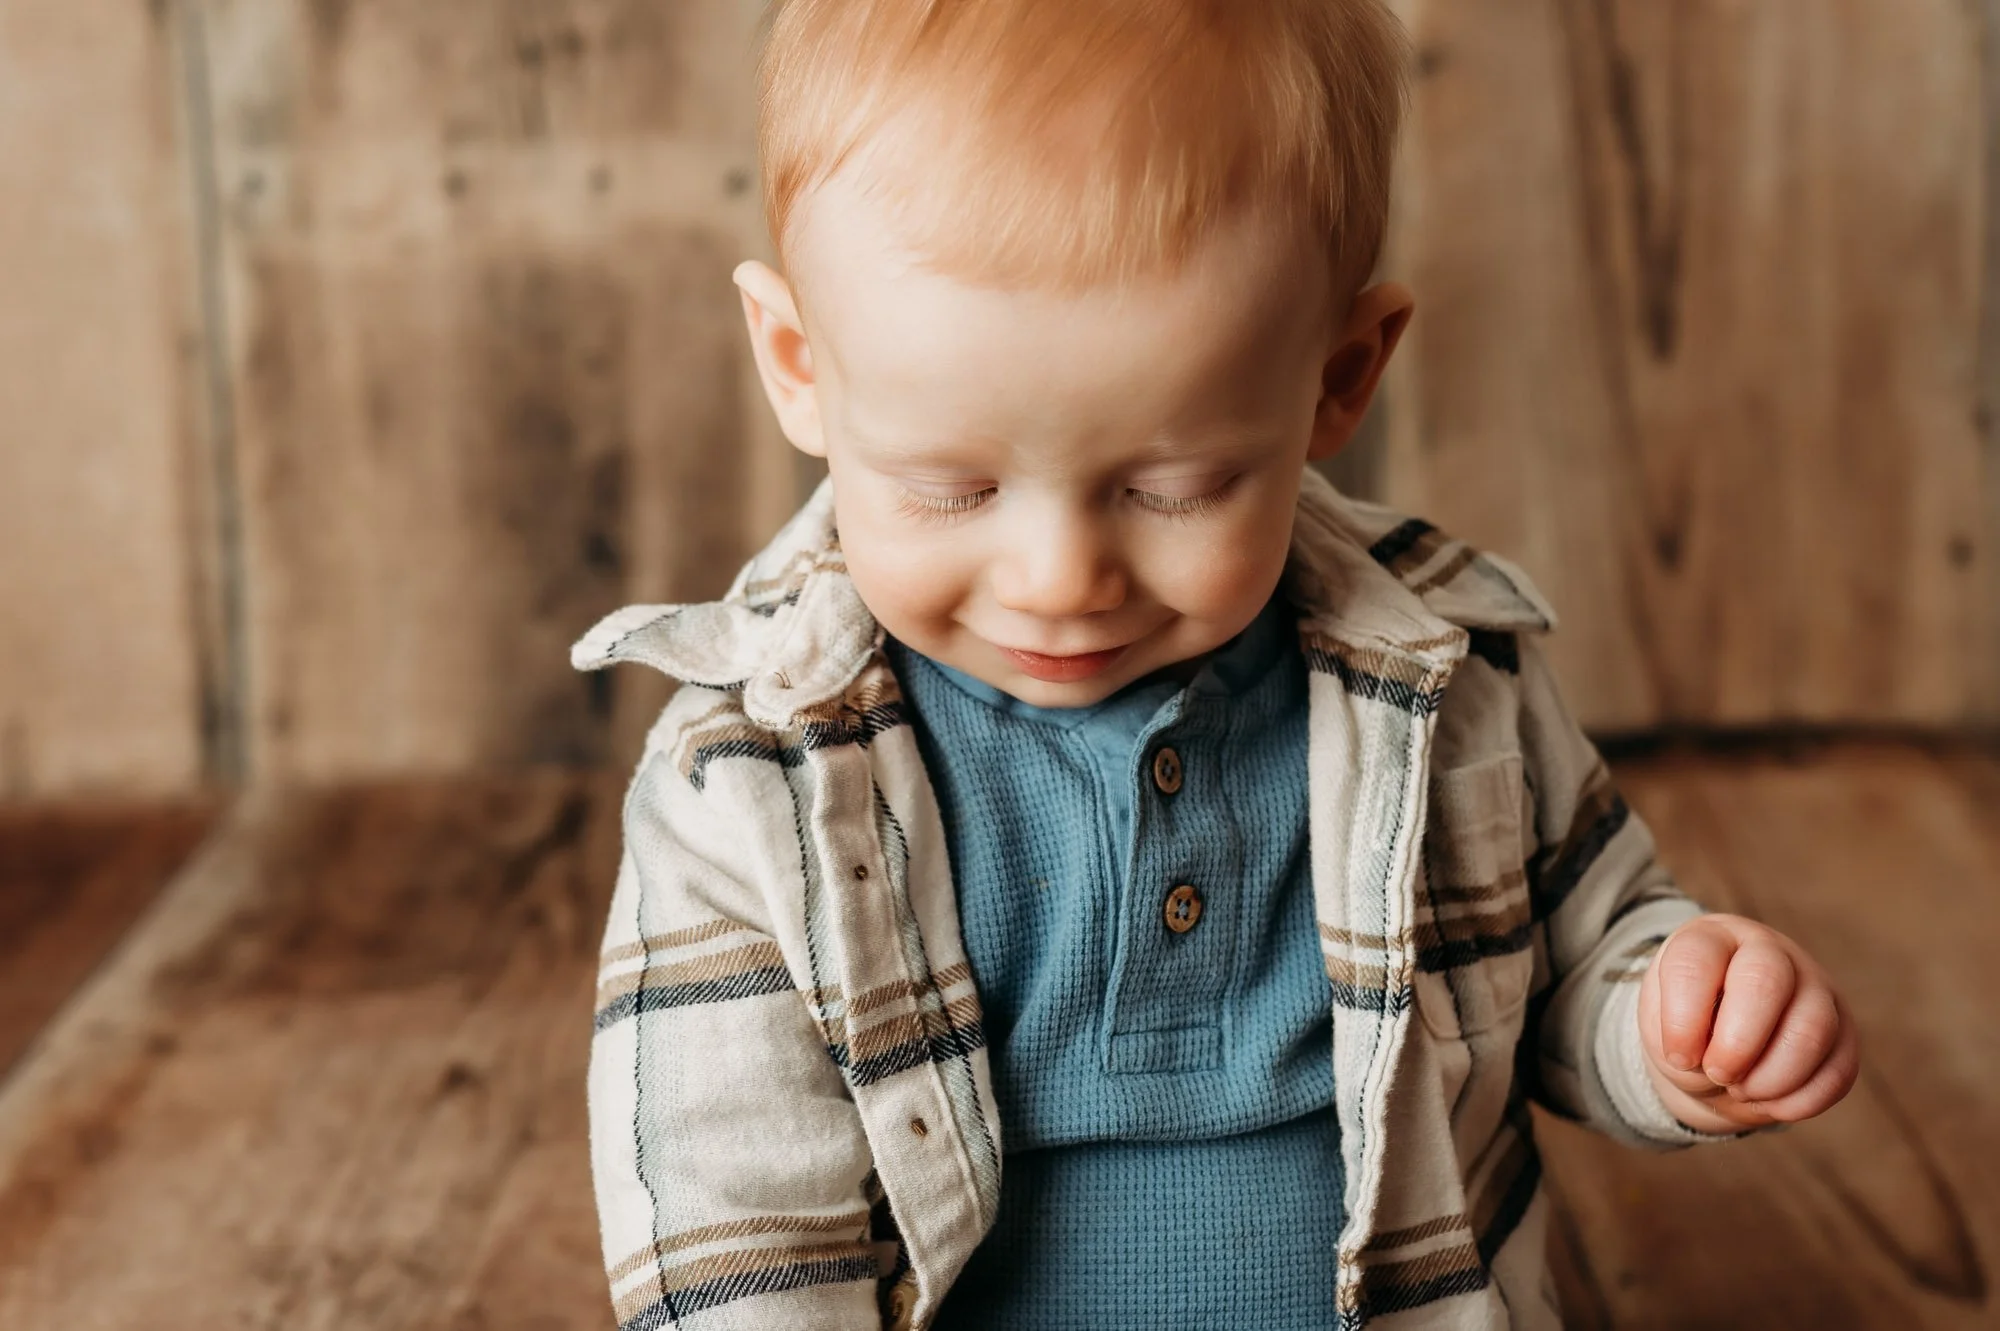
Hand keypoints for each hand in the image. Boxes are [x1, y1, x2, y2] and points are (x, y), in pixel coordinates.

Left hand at [1637, 914, 1858, 1132]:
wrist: (1719, 1048)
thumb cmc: (1686, 1028)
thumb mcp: (1662, 1026)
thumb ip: (1678, 1037)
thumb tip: (1724, 1066)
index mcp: (1712, 938)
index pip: (1696, 961)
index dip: (1683, 1019)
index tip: (1679, 1057)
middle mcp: (1769, 952)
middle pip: (1765, 981)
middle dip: (1737, 1044)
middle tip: (1718, 1074)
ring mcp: (1815, 987)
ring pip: (1811, 1030)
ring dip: (1771, 1079)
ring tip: (1741, 1091)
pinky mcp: (1844, 1031)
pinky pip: (1838, 1071)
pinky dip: (1798, 1101)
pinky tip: (1769, 1103)